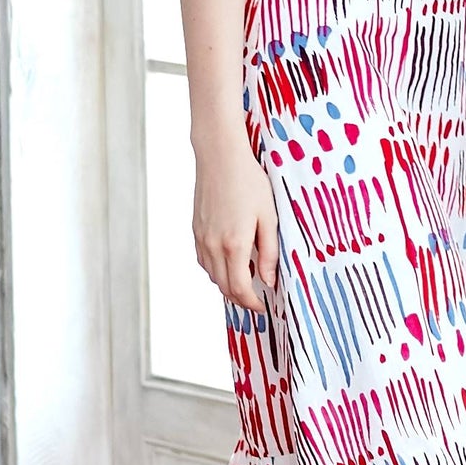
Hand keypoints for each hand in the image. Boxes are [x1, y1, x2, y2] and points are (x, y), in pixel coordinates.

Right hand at [194, 136, 279, 312]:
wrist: (220, 158)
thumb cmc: (249, 182)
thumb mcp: (268, 217)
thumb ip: (268, 252)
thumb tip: (269, 280)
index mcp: (234, 245)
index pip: (240, 289)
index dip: (252, 303)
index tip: (264, 306)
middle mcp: (213, 246)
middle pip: (224, 287)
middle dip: (241, 299)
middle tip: (258, 299)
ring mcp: (202, 238)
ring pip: (212, 276)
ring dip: (228, 285)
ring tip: (246, 282)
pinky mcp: (196, 230)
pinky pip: (204, 261)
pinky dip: (216, 270)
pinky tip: (229, 263)